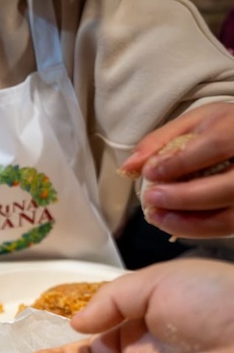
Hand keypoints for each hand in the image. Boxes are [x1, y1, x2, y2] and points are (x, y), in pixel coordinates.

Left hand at [118, 102, 233, 237]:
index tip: (150, 172)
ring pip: (229, 217)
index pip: (215, 146)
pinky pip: (226, 227)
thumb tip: (129, 166)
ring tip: (156, 215)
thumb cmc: (221, 128)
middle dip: (183, 198)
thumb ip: (158, 141)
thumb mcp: (192, 123)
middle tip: (151, 199)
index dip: (180, 162)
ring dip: (187, 222)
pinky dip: (196, 229)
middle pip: (228, 187)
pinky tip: (172, 222)